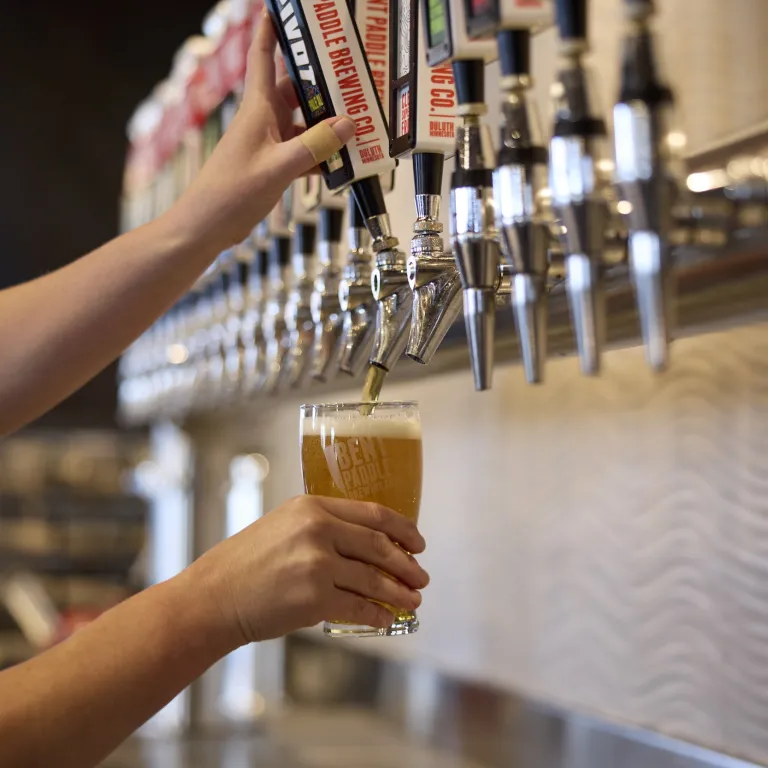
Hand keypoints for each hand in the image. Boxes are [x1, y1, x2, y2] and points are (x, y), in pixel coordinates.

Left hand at [164, 11, 354, 253]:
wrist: (206, 226)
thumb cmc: (229, 194)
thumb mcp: (278, 167)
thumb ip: (314, 146)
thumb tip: (346, 124)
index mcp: (257, 109)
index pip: (264, 57)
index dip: (272, 29)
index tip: (284, 9)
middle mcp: (263, 121)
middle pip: (294, 91)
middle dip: (320, 83)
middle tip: (348, 75)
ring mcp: (268, 144)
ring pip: (303, 125)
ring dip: (326, 126)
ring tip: (355, 122)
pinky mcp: (272, 166)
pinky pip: (303, 153)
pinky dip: (320, 156)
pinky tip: (340, 162)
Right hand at [186, 495, 429, 645]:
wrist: (214, 596)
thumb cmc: (247, 562)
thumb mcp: (284, 525)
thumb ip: (323, 526)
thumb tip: (368, 544)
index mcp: (312, 506)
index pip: (374, 513)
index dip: (403, 529)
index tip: (418, 542)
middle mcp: (318, 530)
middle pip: (380, 545)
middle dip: (407, 564)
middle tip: (421, 577)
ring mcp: (317, 564)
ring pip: (374, 579)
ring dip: (399, 592)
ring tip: (413, 601)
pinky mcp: (314, 599)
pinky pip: (358, 607)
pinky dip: (378, 615)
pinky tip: (387, 620)